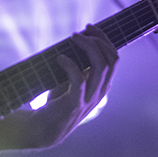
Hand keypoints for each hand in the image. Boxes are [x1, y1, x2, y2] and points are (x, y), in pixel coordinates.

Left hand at [39, 24, 118, 145]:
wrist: (43, 129)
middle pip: (111, 59)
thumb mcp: (72, 82)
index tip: (89, 27)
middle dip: (98, 40)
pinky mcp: (74, 103)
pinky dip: (70, 64)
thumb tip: (78, 40)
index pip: (114, 57)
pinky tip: (59, 58)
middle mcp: (100, 92)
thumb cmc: (57, 103)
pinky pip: (78, 79)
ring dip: (88, 47)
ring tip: (73, 38)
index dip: (104, 39)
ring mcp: (89, 99)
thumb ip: (80, 67)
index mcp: (103, 85)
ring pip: (100, 66)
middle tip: (80, 32)